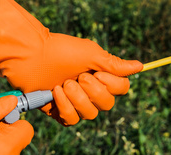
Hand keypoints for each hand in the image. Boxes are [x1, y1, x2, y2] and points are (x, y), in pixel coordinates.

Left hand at [0, 0, 142, 125]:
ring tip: (64, 84)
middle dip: (93, 92)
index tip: (98, 72)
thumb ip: (114, 65)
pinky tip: (55, 93)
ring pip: (90, 114)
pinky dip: (65, 107)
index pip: (121, 89)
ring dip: (77, 99)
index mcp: (100, 74)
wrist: (29, 55)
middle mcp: (90, 89)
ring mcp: (74, 100)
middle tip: (78, 77)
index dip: (112, 85)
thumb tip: (141, 66)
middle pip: (107, 104)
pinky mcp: (59, 109)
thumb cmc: (60, 50)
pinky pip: (71, 120)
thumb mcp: (91, 55)